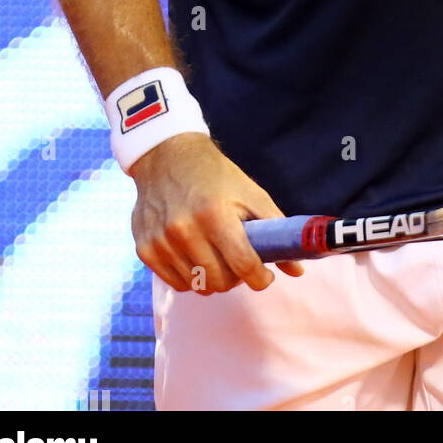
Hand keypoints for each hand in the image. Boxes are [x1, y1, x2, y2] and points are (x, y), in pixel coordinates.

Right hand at [130, 133, 303, 293]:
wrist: (167, 157)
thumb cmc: (215, 176)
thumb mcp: (251, 193)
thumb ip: (275, 229)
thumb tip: (297, 269)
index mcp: (215, 214)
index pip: (243, 265)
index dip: (260, 278)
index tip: (265, 275)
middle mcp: (184, 231)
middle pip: (220, 281)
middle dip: (237, 278)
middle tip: (240, 262)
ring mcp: (161, 242)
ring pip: (198, 286)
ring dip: (214, 279)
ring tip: (219, 257)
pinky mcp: (145, 250)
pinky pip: (176, 283)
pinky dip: (191, 278)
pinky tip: (198, 257)